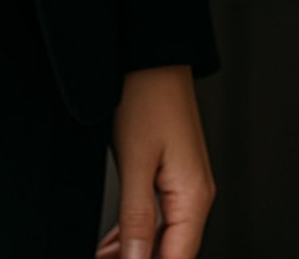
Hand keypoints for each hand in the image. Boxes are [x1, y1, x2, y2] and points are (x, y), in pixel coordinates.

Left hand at [96, 65, 213, 258]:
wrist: (153, 58)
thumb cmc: (148, 99)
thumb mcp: (136, 162)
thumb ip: (138, 217)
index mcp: (194, 195)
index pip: (177, 258)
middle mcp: (196, 194)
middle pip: (172, 251)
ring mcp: (186, 184)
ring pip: (164, 238)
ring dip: (135, 253)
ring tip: (102, 257)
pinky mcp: (173, 175)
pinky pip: (160, 218)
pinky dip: (136, 235)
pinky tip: (114, 244)